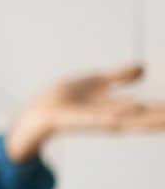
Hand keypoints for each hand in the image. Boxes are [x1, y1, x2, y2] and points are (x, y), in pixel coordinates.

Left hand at [4, 64, 164, 163]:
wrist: (38, 109)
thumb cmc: (66, 99)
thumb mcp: (97, 81)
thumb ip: (119, 76)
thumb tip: (143, 67)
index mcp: (117, 109)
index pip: (149, 110)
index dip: (164, 111)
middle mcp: (111, 117)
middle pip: (144, 118)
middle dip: (162, 117)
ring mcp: (96, 120)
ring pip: (127, 121)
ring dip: (148, 119)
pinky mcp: (77, 119)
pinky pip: (98, 118)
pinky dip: (113, 115)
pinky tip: (130, 111)